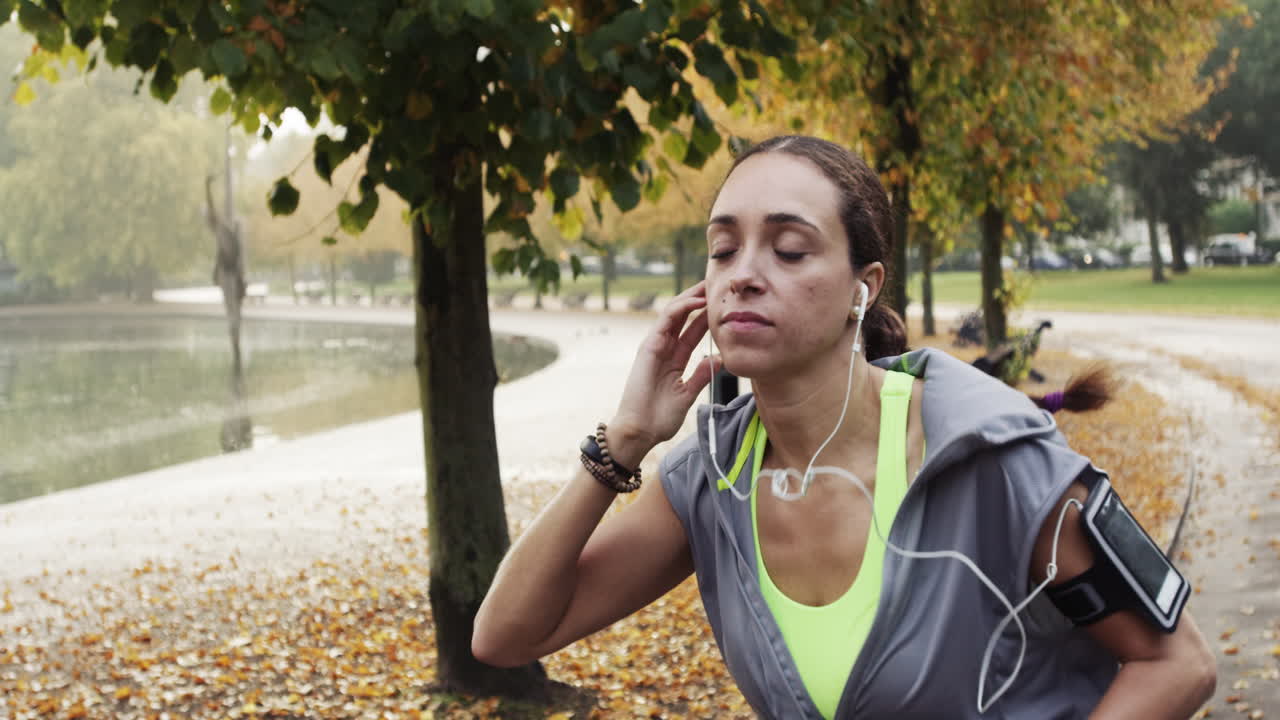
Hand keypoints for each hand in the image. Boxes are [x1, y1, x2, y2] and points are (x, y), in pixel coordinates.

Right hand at [608, 281, 718, 465]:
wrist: (640, 431)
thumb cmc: (659, 417)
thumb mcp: (687, 393)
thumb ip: (701, 374)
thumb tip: (719, 359)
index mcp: (674, 358)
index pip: (693, 330)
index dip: (706, 315)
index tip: (724, 303)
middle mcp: (663, 348)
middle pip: (683, 316)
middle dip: (699, 299)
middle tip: (717, 284)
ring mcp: (654, 346)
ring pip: (674, 313)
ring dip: (691, 298)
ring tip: (709, 286)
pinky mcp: (648, 347)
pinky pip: (665, 321)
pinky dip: (681, 309)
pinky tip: (696, 302)